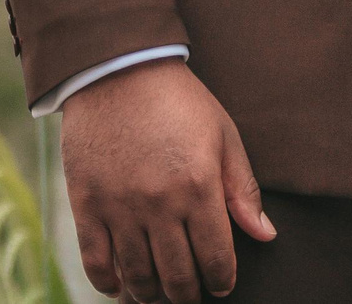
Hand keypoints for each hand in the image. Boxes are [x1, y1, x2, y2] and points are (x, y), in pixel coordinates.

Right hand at [62, 60, 274, 299]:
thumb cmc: (179, 101)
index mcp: (199, 186)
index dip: (222, 280)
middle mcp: (160, 203)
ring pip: (138, 276)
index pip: (216, 257)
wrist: (118, 70)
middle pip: (177, 275)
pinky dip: (108, 284)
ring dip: (152, 294)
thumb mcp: (223, 135)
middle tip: (192, 293)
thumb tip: (265, 235)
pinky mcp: (86, 204)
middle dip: (189, 294)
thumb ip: (243, 190)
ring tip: (161, 294)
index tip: (223, 285)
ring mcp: (119, 207)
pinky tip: (121, 288)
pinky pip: (96, 262)